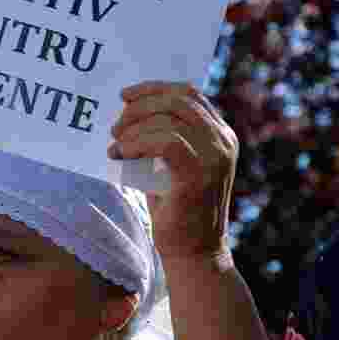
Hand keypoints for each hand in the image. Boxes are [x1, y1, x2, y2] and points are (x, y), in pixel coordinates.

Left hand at [108, 81, 236, 260]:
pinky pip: (166, 142)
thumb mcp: (168, 164)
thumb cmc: (175, 208)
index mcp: (220, 134)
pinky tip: (122, 154)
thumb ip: (159, 137)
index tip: (126, 95)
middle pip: (178, 100)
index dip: (155, 88)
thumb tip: (126, 113)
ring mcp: (215, 156)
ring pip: (169, 119)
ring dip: (134, 127)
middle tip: (115, 126)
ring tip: (115, 144)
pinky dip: (138, 143)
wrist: (193, 251)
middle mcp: (223, 140)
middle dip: (140, 106)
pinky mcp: (200, 173)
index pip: (189, 93)